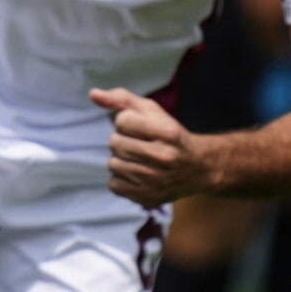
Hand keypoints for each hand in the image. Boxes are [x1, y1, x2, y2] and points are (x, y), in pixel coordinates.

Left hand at [90, 87, 207, 205]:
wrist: (198, 167)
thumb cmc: (169, 135)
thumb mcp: (152, 111)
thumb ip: (122, 99)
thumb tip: (93, 94)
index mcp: (167, 132)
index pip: (122, 120)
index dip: (126, 121)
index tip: (140, 127)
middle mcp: (163, 157)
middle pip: (114, 143)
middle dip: (121, 140)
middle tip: (138, 144)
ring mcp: (155, 180)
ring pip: (112, 164)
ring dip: (120, 159)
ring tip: (138, 159)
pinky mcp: (148, 197)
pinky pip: (114, 185)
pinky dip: (121, 178)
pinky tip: (137, 173)